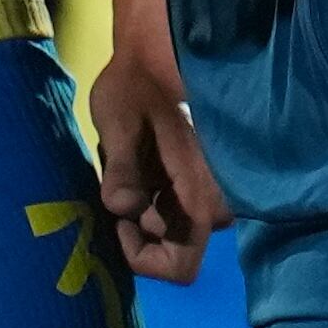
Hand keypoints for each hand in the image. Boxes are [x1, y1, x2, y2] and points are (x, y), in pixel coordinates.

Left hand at [92, 20, 227, 281]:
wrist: (149, 61)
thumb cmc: (133, 87)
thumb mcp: (118, 121)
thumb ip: (122, 166)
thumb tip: (121, 207)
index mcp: (198, 192)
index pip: (181, 267)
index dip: (143, 256)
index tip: (120, 216)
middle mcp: (209, 203)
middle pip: (173, 254)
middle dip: (139, 230)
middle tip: (119, 183)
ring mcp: (202, 198)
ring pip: (168, 235)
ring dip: (140, 214)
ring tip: (125, 166)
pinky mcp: (191, 189)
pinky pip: (167, 218)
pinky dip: (144, 203)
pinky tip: (133, 167)